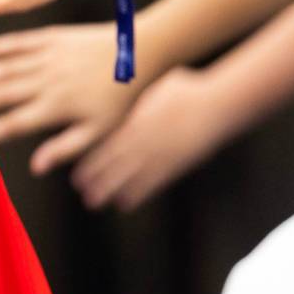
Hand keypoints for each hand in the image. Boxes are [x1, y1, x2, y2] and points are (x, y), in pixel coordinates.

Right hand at [0, 23, 146, 174]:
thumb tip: (36, 168)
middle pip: (1, 94)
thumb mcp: (99, 131)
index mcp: (57, 108)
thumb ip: (65, 148)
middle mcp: (46, 82)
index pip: (15, 122)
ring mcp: (46, 58)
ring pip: (3, 68)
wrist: (140, 51)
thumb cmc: (121, 98)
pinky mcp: (49, 38)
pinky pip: (16, 43)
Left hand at [72, 67, 234, 210]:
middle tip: (81, 191)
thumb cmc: (186, 90)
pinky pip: (153, 183)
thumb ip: (134, 100)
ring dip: (109, 190)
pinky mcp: (176, 165)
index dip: (91, 161)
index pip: (106, 146)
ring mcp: (159, 155)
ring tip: (94, 201)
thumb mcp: (152, 89)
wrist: (216, 104)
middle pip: (112, 164)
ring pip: (128, 178)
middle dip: (95, 179)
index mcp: (135, 123)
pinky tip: (125, 204)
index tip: (77, 173)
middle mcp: (143, 141)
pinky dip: (137, 194)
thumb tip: (118, 90)